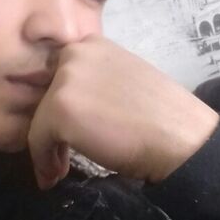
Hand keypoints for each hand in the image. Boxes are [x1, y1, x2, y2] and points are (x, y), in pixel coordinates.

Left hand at [26, 36, 219, 189]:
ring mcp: (66, 79)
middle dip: (51, 125)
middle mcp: (75, 53)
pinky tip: (57, 175)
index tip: (71, 131)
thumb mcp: (122, 80)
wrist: (181, 139)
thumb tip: (70, 105)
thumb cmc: (161, 116)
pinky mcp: (59, 109)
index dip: (61, 106)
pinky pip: (37, 140)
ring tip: (61, 167)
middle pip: (45, 95)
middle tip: (64, 153)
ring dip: (48, 146)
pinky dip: (44, 161)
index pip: (59, 75)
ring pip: (39, 118)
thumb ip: (94, 82)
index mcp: (92, 44)